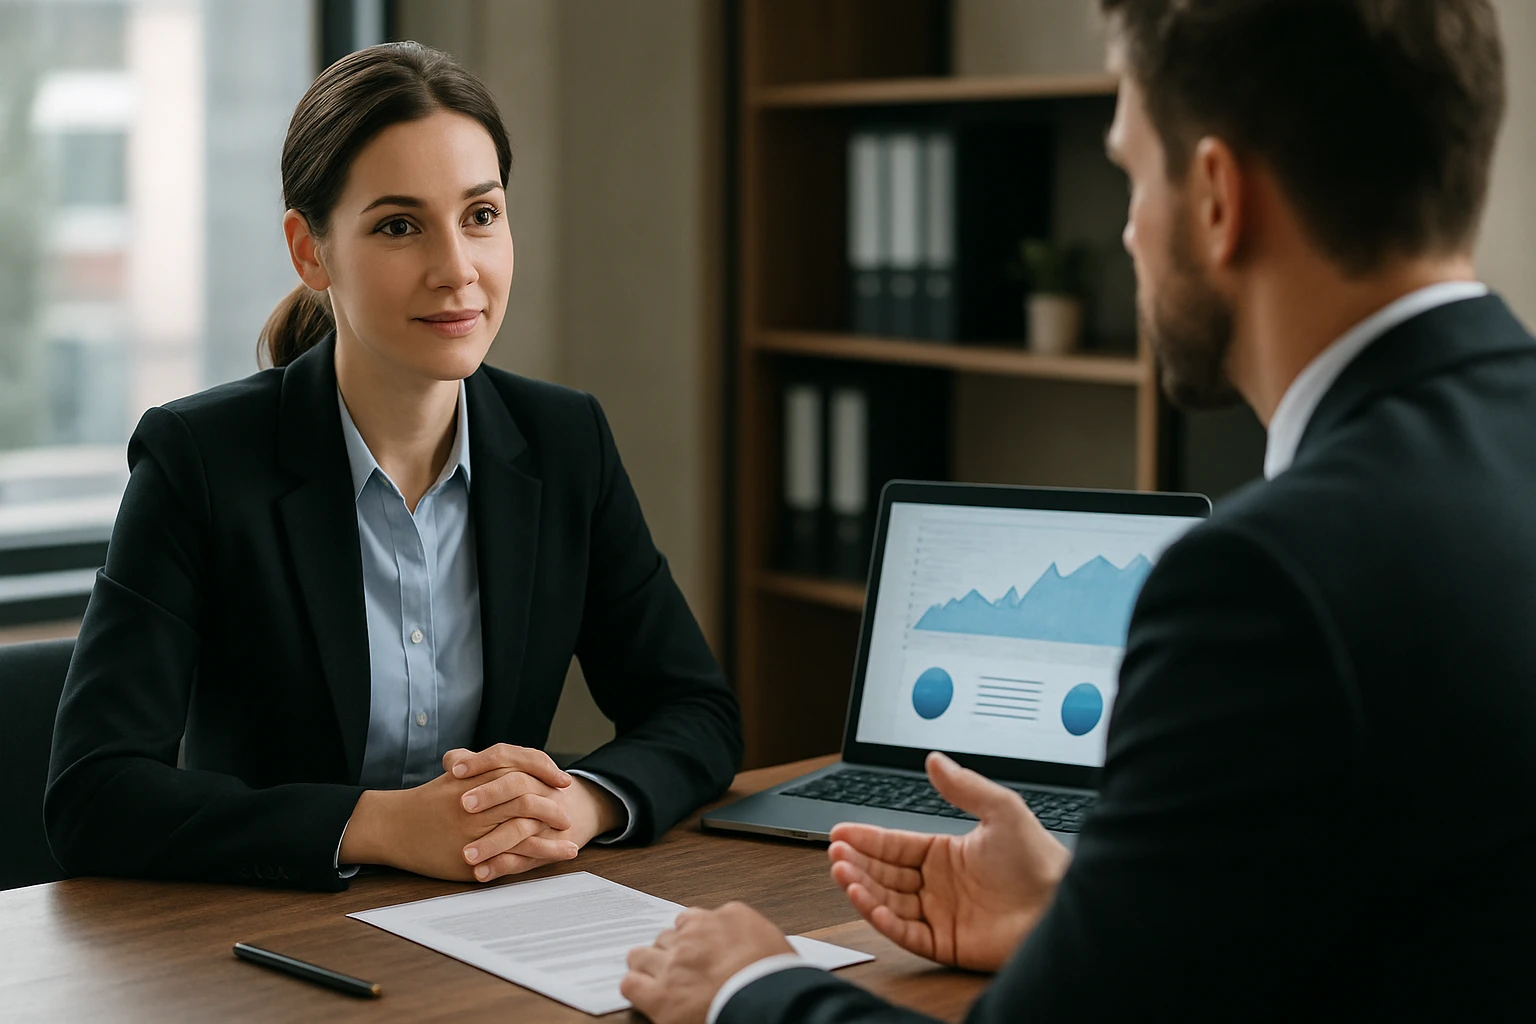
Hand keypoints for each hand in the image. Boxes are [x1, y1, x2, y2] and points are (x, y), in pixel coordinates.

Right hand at [340, 765, 573, 881]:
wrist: (393, 826)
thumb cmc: (426, 801)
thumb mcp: (453, 774)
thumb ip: (482, 765)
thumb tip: (512, 757)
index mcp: (475, 776)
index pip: (520, 765)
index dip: (546, 772)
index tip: (564, 782)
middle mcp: (477, 801)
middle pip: (525, 796)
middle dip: (551, 806)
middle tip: (567, 815)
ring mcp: (474, 829)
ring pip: (523, 827)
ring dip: (551, 835)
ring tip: (571, 842)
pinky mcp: (472, 854)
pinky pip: (511, 855)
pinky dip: (537, 855)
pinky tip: (554, 857)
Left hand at [446, 745, 625, 881]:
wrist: (571, 815)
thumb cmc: (527, 795)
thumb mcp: (508, 775)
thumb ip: (479, 767)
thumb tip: (451, 760)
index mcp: (526, 769)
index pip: (504, 756)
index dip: (480, 761)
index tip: (455, 771)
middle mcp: (539, 791)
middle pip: (517, 785)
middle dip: (490, 794)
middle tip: (464, 805)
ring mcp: (543, 821)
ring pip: (520, 828)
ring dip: (493, 842)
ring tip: (467, 855)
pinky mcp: (543, 849)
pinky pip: (525, 858)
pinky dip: (501, 866)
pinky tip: (481, 874)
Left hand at [621, 903, 794, 1023]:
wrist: (769, 1001)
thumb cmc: (780, 977)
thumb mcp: (775, 942)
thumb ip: (750, 935)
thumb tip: (746, 948)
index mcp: (727, 917)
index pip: (695, 919)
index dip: (692, 936)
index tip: (696, 947)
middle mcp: (695, 935)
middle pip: (668, 936)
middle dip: (671, 951)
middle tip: (680, 968)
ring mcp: (674, 964)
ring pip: (642, 955)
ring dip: (647, 965)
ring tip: (654, 977)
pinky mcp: (660, 996)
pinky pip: (631, 984)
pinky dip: (635, 987)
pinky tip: (643, 994)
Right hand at [828, 752, 1069, 971]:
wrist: (1061, 905)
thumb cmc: (1039, 860)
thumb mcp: (1002, 810)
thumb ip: (964, 787)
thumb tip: (935, 760)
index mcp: (945, 854)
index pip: (895, 845)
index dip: (867, 839)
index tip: (841, 832)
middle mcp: (937, 884)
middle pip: (884, 873)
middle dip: (857, 862)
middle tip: (835, 852)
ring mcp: (939, 914)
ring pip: (888, 901)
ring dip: (861, 887)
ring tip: (842, 872)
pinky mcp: (945, 943)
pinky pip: (905, 932)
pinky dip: (882, 919)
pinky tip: (867, 901)